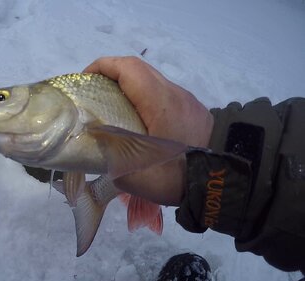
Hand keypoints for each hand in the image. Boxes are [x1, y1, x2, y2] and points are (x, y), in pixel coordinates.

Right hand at [84, 56, 213, 204]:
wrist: (226, 182)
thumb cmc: (179, 176)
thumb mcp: (136, 175)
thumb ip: (108, 157)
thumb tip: (92, 145)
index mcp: (160, 102)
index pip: (128, 68)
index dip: (102, 67)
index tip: (84, 81)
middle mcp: (174, 93)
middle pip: (138, 70)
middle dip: (110, 75)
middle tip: (92, 95)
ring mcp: (185, 101)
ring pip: (150, 82)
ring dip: (127, 87)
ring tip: (110, 109)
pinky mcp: (191, 111)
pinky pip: (161, 95)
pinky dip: (142, 98)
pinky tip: (135, 121)